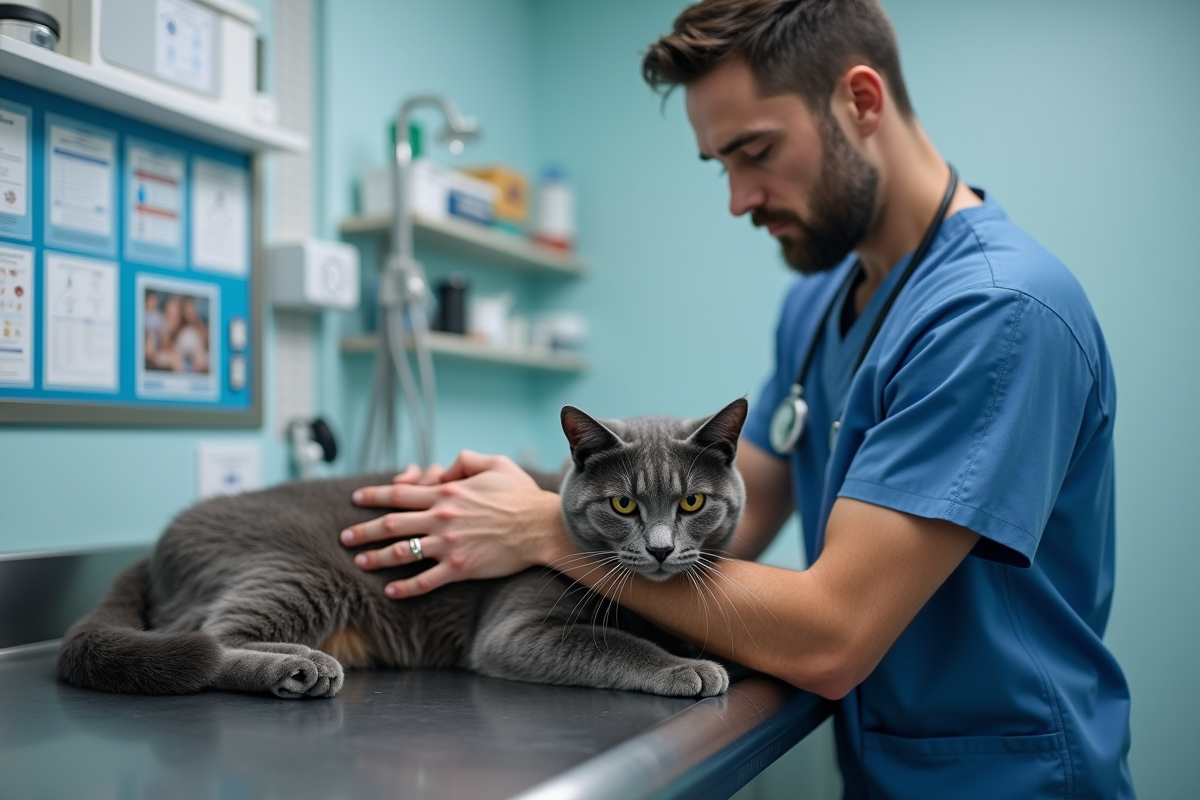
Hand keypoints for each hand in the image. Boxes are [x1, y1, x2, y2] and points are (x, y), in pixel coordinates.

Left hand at [339, 451, 572, 598]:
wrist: (541, 527)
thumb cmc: (521, 495)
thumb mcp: (496, 464)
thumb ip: (466, 460)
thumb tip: (445, 467)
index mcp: (447, 493)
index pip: (400, 493)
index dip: (374, 495)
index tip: (356, 499)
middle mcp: (442, 518)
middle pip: (392, 523)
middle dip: (364, 530)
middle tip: (345, 536)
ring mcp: (449, 544)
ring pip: (402, 551)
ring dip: (376, 557)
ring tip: (359, 561)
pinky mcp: (460, 567)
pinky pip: (425, 580)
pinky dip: (405, 587)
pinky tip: (390, 591)